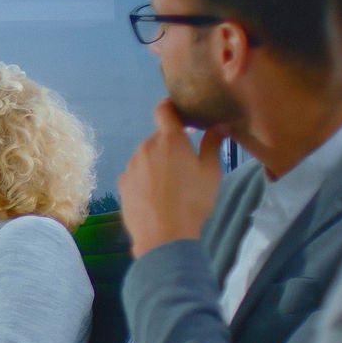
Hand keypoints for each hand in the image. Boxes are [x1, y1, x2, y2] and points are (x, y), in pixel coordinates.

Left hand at [119, 100, 223, 256]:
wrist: (163, 235)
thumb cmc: (193, 201)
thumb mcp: (211, 172)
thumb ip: (212, 144)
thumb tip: (219, 125)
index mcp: (169, 140)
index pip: (164, 109)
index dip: (171, 107)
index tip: (180, 113)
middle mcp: (146, 147)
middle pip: (158, 138)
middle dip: (170, 145)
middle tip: (186, 165)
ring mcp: (131, 165)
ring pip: (146, 156)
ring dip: (157, 162)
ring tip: (172, 186)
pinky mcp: (122, 183)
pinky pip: (136, 173)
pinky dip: (145, 178)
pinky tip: (156, 196)